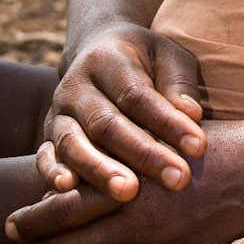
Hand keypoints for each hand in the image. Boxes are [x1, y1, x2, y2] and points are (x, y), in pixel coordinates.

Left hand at [8, 113, 243, 243]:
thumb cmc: (222, 144)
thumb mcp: (169, 139)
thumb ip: (133, 156)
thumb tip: (99, 172)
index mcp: (130, 176)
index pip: (66, 205)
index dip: (36, 218)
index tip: (14, 222)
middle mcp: (137, 209)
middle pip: (69, 240)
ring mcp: (159, 234)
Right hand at [36, 26, 205, 201]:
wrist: (97, 51)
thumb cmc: (145, 60)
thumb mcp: (168, 56)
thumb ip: (179, 83)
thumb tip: (192, 115)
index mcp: (108, 60)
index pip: (138, 96)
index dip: (167, 122)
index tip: (199, 147)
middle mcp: (76, 86)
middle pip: (107, 124)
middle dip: (143, 154)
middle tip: (177, 179)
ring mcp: (58, 112)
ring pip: (74, 142)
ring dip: (100, 171)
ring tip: (128, 193)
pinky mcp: (48, 134)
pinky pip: (44, 155)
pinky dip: (51, 172)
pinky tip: (67, 189)